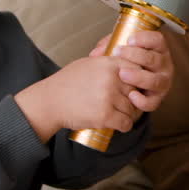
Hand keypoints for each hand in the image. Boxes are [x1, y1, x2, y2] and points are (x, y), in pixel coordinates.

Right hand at [15, 51, 137, 141]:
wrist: (50, 101)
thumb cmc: (68, 82)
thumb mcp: (89, 63)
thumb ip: (110, 63)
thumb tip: (130, 64)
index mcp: (109, 64)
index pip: (137, 71)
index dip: (137, 81)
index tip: (132, 88)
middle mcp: (111, 79)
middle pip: (136, 91)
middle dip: (133, 99)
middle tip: (124, 104)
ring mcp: (108, 97)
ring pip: (132, 109)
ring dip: (128, 114)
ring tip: (118, 114)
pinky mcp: (105, 115)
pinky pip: (126, 123)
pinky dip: (124, 126)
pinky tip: (119, 124)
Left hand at [93, 30, 173, 113]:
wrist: (132, 87)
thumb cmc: (127, 63)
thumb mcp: (121, 51)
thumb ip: (109, 47)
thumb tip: (96, 53)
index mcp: (157, 50)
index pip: (157, 40)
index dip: (145, 39)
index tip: (129, 39)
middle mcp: (163, 65)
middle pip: (154, 59)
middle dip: (136, 55)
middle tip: (118, 52)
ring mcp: (162, 83)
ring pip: (156, 81)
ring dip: (139, 77)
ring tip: (123, 74)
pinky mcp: (156, 99)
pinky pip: (152, 102)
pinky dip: (142, 100)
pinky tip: (131, 95)